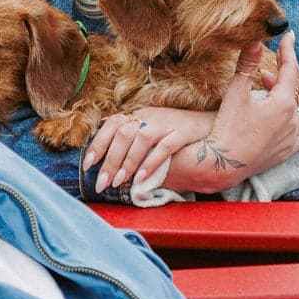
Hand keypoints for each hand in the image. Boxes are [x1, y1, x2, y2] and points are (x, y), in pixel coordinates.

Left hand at [82, 105, 211, 195]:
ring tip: (118, 182)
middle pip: (123, 133)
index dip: (98, 143)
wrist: (211, 124)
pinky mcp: (183, 132)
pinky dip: (151, 162)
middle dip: (109, 160)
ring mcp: (167, 123)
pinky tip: (142, 178)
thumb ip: (132, 134)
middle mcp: (150, 116)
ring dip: (128, 162)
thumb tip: (105, 143)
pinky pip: (165, 146)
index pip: (113, 125)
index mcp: (140, 114)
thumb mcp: (152, 127)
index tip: (87, 164)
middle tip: (102, 183)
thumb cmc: (177, 130)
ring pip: (141, 138)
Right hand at [180, 35, 298, 193]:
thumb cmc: (228, 127)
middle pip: (293, 89)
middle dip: (281, 77)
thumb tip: (255, 42)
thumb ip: (247, 65)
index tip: (288, 37)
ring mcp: (292, 137)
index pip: (290, 69)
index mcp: (283, 103)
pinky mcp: (288, 151)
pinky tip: (292, 117)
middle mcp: (293, 119)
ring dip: (288, 97)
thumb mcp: (236, 92)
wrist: (223, 164)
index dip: (288, 51)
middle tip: (264, 73)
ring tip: (272, 92)